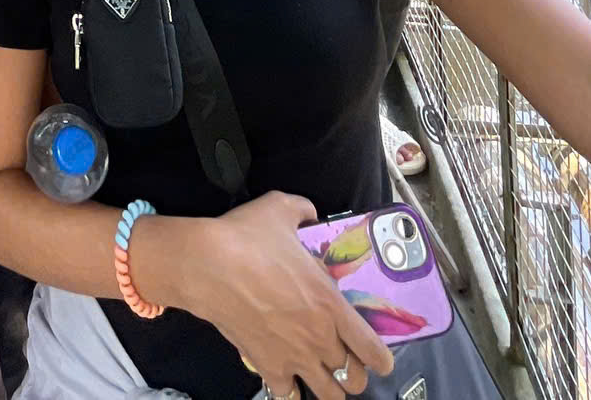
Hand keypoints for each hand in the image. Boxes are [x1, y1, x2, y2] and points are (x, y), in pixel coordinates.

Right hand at [159, 194, 393, 399]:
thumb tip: (309, 212)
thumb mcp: (281, 209)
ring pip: (328, 395)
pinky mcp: (266, 366)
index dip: (383, 361)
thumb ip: (303, 211)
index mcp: (332, 304)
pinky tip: (288, 383)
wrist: (207, 265)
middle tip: (346, 363)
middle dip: (355, 375)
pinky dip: (291, 393)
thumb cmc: (247, 238)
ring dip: (329, 388)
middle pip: (353, 378)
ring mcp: (293, 357)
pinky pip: (287, 396)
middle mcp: (320, 338)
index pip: (372, 348)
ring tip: (323, 379)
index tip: (382, 362)